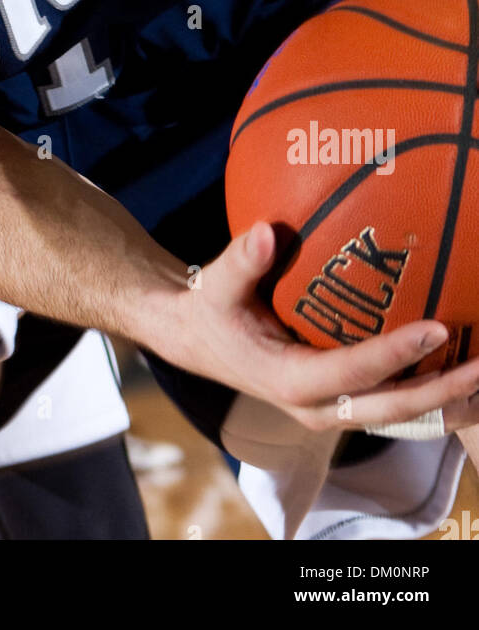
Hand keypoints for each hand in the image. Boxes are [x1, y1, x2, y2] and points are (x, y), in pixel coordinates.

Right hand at [172, 222, 478, 433]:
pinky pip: (391, 403)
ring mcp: (331, 410)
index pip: (355, 372)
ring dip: (445, 399)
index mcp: (290, 381)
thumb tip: (265, 232)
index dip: (398, 353)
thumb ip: (241, 261)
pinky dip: (428, 391)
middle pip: (392, 410)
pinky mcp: (339, 401)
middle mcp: (317, 407)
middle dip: (443, 392)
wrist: (196, 340)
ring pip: (399, 415)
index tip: (439, 327)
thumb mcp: (216, 286)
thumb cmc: (210, 310)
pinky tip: (459, 367)